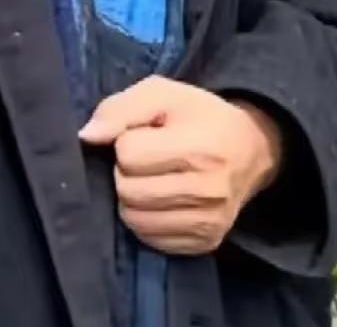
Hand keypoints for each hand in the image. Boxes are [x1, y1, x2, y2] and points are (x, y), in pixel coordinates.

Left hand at [78, 76, 284, 256]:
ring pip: (134, 220)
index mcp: (198, 149)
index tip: (144, 134)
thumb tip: (86, 137)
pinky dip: (146, 220)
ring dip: (132, 198)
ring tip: (151, 178)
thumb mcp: (162, 93)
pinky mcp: (205, 243)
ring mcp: (208, 223)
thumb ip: (120, 109)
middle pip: (127, 191)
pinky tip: (160, 200)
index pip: (128, 155)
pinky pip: (151, 240)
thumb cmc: (200, 115)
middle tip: (146, 158)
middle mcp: (206, 192)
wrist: (250, 149)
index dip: (127, 140)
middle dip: (126, 171)